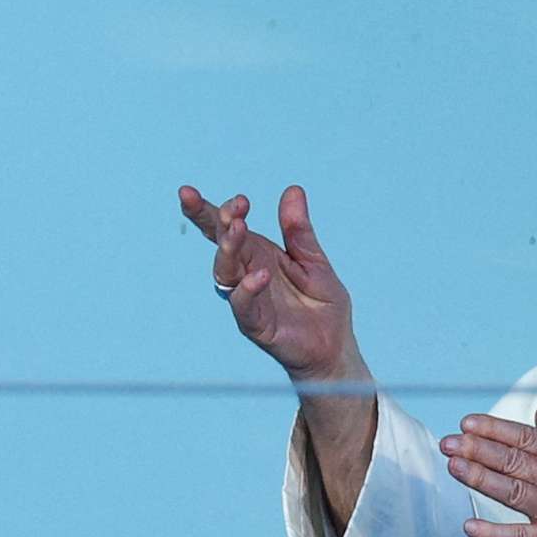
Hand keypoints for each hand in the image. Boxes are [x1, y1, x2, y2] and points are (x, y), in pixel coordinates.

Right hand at [179, 184, 360, 382]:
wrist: (334, 346)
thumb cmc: (321, 304)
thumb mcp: (313, 259)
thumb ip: (298, 230)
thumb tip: (293, 190)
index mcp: (257, 254)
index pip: (224, 228)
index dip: (207, 211)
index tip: (202, 194)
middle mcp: (246, 273)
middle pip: (221, 244)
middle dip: (217, 223)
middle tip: (229, 209)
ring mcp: (248, 298)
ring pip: (226, 272)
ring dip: (229, 250)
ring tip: (237, 228)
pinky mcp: (256, 324)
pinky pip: (244, 306)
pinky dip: (248, 290)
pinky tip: (258, 275)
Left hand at [440, 406, 536, 536]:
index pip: (526, 438)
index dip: (494, 429)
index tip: (467, 424)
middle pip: (513, 461)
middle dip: (477, 450)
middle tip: (448, 442)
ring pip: (511, 492)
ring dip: (479, 478)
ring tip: (453, 466)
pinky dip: (493, 534)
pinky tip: (470, 527)